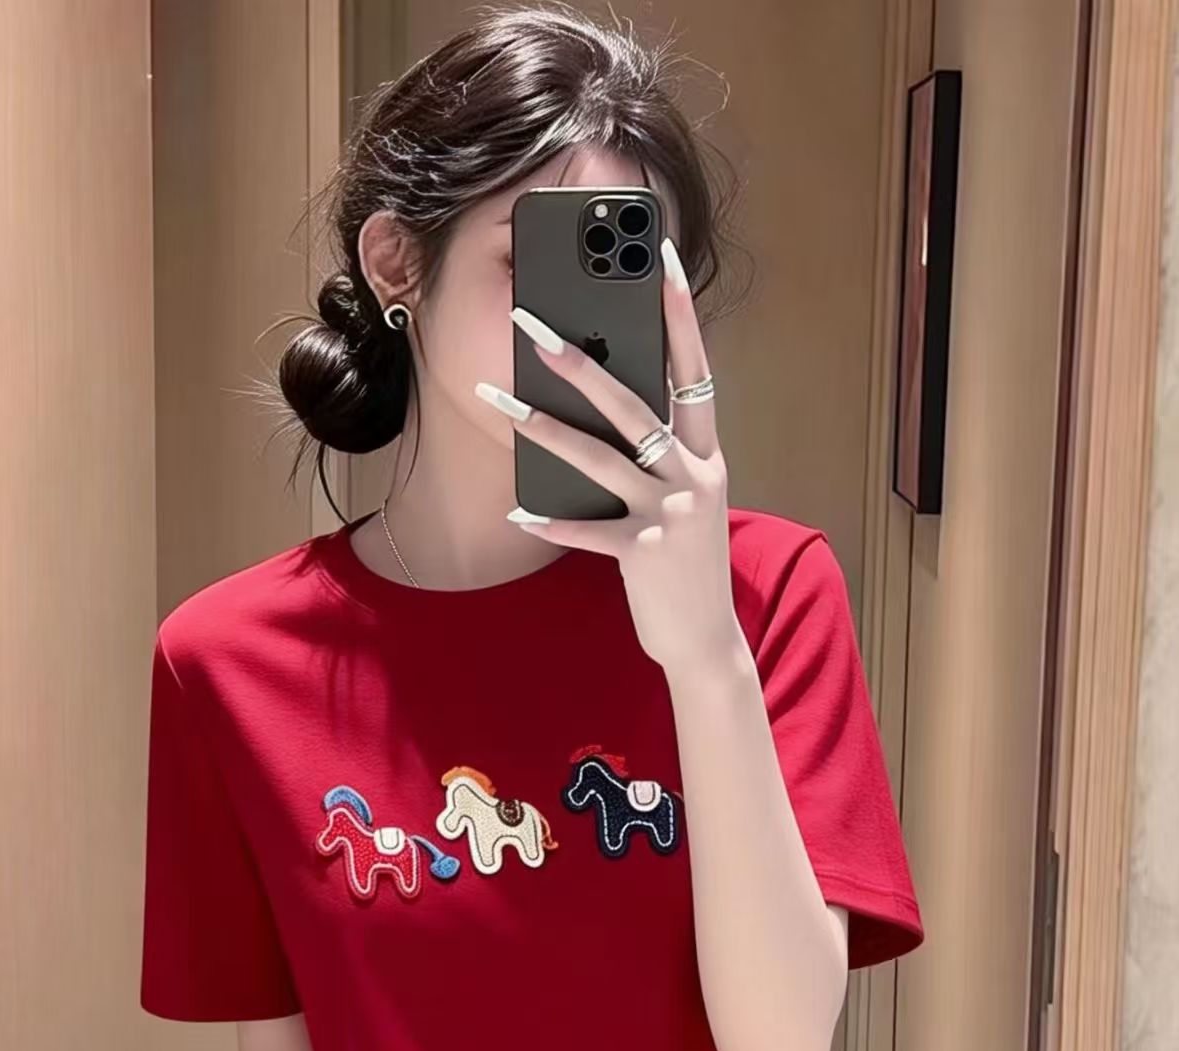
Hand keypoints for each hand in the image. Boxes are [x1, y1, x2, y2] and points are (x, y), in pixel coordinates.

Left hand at [479, 235, 736, 676]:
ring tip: (498, 398)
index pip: (693, 368)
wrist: (705, 639)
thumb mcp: (682, 498)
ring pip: (600, 458)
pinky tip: (518, 508)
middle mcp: (694, 475)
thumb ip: (657, 454)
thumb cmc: (684, 561)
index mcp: (706, 453)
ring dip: (543, 426)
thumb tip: (603, 401)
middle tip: (534, 325)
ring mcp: (672, 514)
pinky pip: (589, 529)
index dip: (679, 312)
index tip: (659, 257)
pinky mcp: (646, 554)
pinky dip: (552, 519)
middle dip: (581, 361)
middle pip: (634, 404)